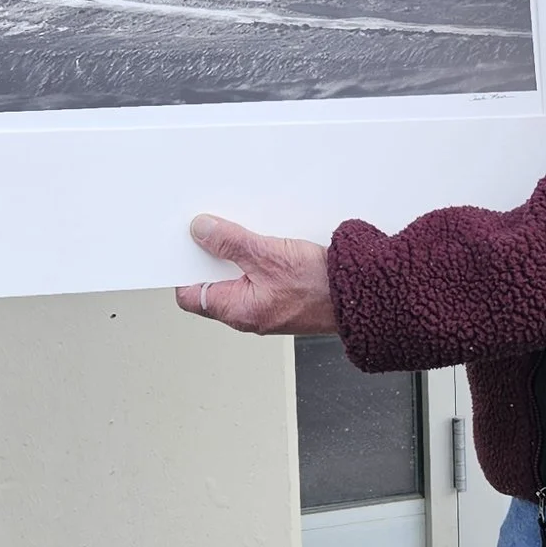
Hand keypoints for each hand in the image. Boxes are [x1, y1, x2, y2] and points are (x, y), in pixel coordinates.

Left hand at [177, 212, 336, 336]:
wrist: (360, 294)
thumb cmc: (322, 287)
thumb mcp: (268, 255)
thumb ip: (230, 243)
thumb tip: (201, 232)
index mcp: (237, 310)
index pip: (190, 295)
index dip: (185, 268)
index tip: (187, 245)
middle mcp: (248, 314)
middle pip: (213, 283)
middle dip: (213, 257)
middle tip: (216, 233)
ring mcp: (265, 307)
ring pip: (237, 278)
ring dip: (238, 256)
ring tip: (246, 236)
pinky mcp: (282, 298)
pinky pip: (258, 277)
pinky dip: (257, 260)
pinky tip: (268, 244)